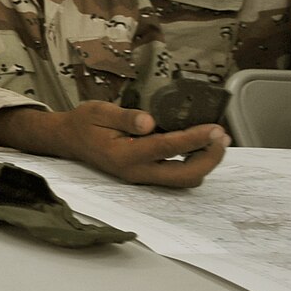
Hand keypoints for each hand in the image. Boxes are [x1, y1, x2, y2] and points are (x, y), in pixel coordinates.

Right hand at [0, 102, 228, 187]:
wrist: (68, 140)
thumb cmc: (84, 123)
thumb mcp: (99, 111)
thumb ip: (125, 117)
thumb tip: (150, 122)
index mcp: (124, 155)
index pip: (167, 148)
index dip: (195, 139)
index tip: (215, 128)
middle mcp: (136, 172)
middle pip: (185, 175)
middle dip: (209, 158)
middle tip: (222, 136)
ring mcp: (143, 177)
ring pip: (185, 180)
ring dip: (205, 162)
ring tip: (216, 140)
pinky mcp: (147, 176)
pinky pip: (178, 176)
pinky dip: (195, 163)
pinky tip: (200, 145)